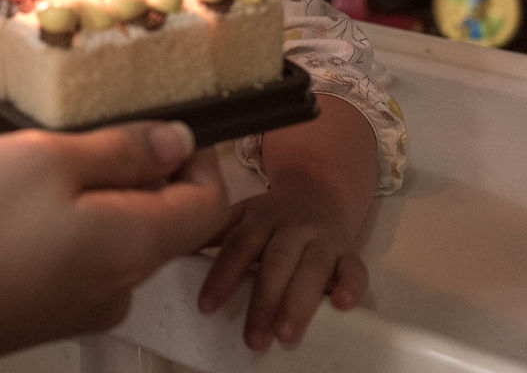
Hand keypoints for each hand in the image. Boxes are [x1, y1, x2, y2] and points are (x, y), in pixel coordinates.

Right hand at [0, 121, 230, 372]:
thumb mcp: (47, 158)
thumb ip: (124, 150)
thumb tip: (181, 142)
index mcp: (137, 246)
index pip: (212, 202)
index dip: (197, 155)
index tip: (154, 121)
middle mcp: (120, 287)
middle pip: (164, 218)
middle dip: (136, 167)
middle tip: (79, 130)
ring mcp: (79, 308)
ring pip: (114, 234)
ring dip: (90, 193)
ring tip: (33, 161)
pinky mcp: (40, 315)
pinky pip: (75, 257)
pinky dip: (60, 223)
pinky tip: (9, 204)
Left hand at [197, 175, 368, 349]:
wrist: (319, 188)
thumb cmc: (273, 215)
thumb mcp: (244, 215)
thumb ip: (217, 233)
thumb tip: (171, 250)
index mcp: (262, 216)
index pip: (239, 244)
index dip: (223, 275)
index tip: (207, 307)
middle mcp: (294, 225)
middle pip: (277, 260)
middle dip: (265, 299)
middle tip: (253, 338)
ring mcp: (324, 238)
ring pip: (314, 267)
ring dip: (300, 301)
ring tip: (286, 334)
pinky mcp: (350, 251)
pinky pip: (356, 267)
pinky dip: (352, 285)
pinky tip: (341, 304)